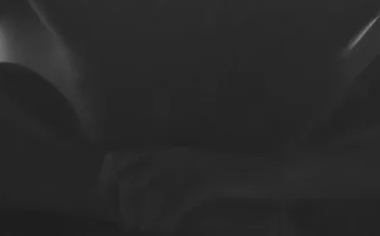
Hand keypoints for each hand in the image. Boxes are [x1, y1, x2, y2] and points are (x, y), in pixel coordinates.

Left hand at [101, 147, 298, 234]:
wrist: (273, 173)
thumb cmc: (234, 181)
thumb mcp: (194, 180)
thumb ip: (169, 187)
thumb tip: (140, 208)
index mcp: (168, 151)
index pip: (119, 158)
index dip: (106, 184)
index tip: (107, 208)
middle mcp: (174, 154)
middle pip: (130, 178)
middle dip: (124, 208)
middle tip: (131, 227)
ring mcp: (191, 165)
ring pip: (147, 189)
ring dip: (142, 217)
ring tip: (147, 231)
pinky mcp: (208, 180)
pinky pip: (175, 201)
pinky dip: (165, 221)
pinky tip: (165, 231)